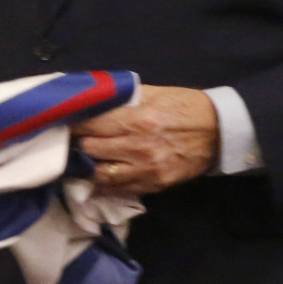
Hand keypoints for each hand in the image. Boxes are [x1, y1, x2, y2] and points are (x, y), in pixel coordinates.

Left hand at [72, 85, 218, 194]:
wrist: (220, 131)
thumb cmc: (184, 106)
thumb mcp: (155, 93)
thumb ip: (122, 98)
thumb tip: (91, 99)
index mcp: (137, 120)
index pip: (91, 125)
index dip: (73, 124)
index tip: (62, 123)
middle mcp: (137, 147)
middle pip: (90, 150)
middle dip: (77, 144)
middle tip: (69, 141)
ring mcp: (146, 169)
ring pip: (100, 175)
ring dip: (86, 168)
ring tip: (79, 160)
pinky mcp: (153, 185)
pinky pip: (118, 190)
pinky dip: (102, 185)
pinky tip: (94, 179)